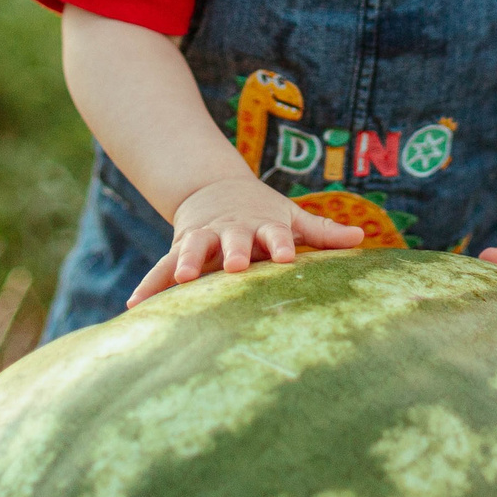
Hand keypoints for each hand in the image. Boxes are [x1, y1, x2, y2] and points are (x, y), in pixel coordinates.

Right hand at [127, 176, 366, 305]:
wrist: (213, 190)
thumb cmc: (262, 213)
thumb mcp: (291, 217)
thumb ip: (323, 231)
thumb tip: (362, 239)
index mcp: (262, 226)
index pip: (276, 235)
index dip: (280, 245)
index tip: (286, 257)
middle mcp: (231, 232)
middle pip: (232, 240)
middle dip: (233, 251)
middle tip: (235, 265)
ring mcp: (203, 239)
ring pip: (194, 249)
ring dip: (188, 262)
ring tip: (181, 278)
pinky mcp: (180, 250)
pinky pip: (161, 269)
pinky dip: (149, 286)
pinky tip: (134, 307)